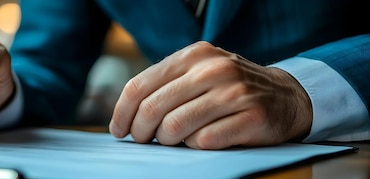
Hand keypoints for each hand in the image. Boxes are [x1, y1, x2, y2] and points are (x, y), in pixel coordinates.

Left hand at [109, 41, 311, 148]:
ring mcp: (234, 92)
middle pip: (152, 108)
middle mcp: (212, 69)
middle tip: (143, 139)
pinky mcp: (251, 117)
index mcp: (193, 55)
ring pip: (175, 126)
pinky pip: (203, 141)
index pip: (139, 86)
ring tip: (174, 140)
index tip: (119, 129)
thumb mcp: (198, 73)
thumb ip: (165, 85)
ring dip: (167, 140)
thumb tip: (126, 114)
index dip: (122, 113)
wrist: (285, 96)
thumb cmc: (229, 88)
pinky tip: (202, 139)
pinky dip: (195, 146)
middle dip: (140, 131)